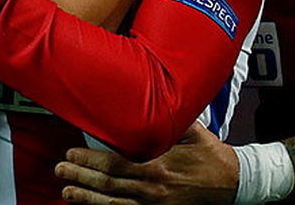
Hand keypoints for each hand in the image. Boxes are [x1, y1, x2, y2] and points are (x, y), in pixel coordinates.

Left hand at [57, 124, 237, 203]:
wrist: (234, 183)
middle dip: (80, 178)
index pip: (114, 164)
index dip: (89, 161)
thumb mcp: (191, 131)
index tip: (71, 154)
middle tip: (60, 170)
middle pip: (108, 185)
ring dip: (87, 199)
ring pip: (113, 204)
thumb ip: (167, 120)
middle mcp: (153, 188)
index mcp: (158, 165)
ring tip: (67, 192)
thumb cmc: (210, 154)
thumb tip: (147, 100)